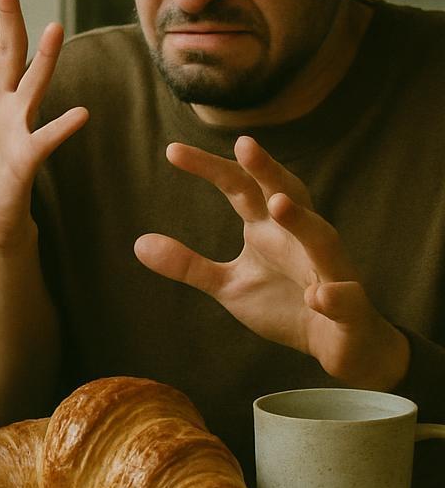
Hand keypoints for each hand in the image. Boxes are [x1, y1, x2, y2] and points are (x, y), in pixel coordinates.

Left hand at [0, 0, 86, 249]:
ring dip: (47, 57)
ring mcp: (20, 124)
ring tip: (54, 27)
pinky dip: (62, 127)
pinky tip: (79, 114)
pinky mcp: (28, 155)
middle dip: (8, 17)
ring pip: (35, 83)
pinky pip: (47, 137)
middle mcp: (5, 99)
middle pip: (11, 49)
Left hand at [133, 135, 408, 388]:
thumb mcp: (229, 284)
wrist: (339, 343)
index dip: (210, 168)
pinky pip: (344, 298)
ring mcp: (329, 270)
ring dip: (301, 220)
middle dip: (267, 170)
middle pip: (286, 194)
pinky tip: (318, 296)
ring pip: (321, 238)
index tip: (172, 150)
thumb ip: (188, 264)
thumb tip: (138, 243)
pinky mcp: (349, 308)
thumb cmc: (285, 302)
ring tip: (277, 204)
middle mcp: (300, 238)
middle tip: (244, 144)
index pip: (239, 187)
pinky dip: (334, 296)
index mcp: (269, 228)